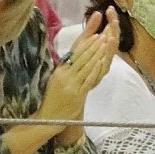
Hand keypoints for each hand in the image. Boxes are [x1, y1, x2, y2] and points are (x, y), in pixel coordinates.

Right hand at [38, 6, 118, 120]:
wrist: (48, 118)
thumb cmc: (52, 99)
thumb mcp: (55, 80)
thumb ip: (65, 70)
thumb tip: (74, 58)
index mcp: (59, 71)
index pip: (74, 54)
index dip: (86, 44)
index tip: (95, 35)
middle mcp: (65, 76)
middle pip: (82, 57)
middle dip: (94, 46)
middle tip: (104, 35)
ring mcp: (71, 85)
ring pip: (86, 66)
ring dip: (97, 54)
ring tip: (105, 44)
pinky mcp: (78, 94)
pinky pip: (88, 79)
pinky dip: (95, 69)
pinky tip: (101, 61)